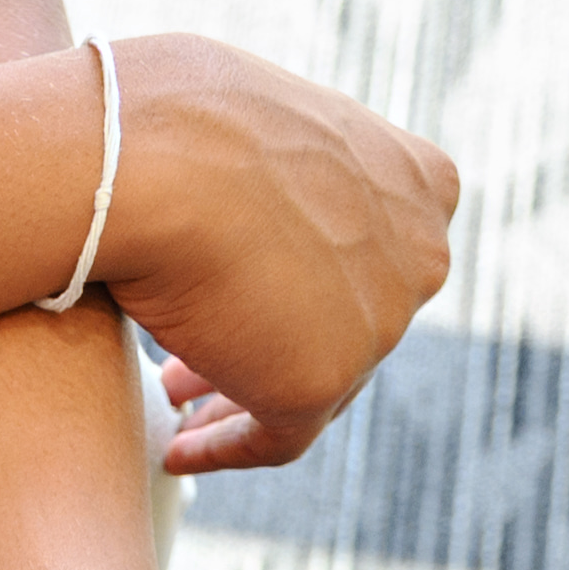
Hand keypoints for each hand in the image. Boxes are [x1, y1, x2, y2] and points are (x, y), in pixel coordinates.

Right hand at [92, 33, 457, 474]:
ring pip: (310, 380)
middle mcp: (421, 255)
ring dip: (243, 394)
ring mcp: (380, 324)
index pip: (372, 248)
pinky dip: (225, 446)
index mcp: (421, 180)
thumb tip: (232, 197)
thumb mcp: (258, 121)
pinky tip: (175, 451)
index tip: (246, 291)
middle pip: (345, 319)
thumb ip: (279, 168)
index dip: (307, 276)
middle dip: (274, 336)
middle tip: (199, 357)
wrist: (147, 155)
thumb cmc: (175, 118)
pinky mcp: (321, 384)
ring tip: (174, 401)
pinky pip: (275, 437)